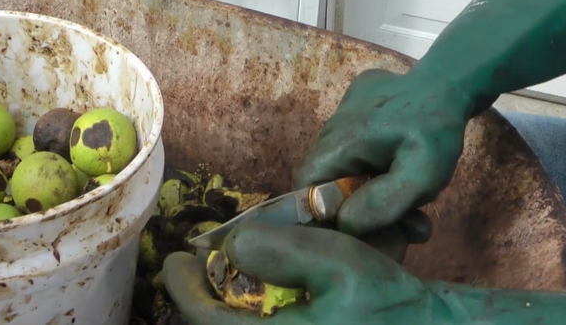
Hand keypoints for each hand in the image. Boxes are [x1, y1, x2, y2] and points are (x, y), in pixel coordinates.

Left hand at [162, 221, 433, 324]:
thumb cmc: (390, 304)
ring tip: (224, 277)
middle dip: (202, 298)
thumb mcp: (340, 263)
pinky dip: (250, 319)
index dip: (184, 286)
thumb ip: (283, 251)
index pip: (206, 320)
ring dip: (223, 309)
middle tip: (198, 266)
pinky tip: (261, 297)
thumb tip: (234, 247)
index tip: (175, 258)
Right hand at [293, 68, 470, 237]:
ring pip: (340, 168)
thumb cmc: (436, 130)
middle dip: (357, 207)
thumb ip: (384, 202)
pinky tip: (399, 166)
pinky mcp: (352, 109)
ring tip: (409, 196)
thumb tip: (345, 224)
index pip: (304, 188)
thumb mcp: (422, 174)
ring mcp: (339, 114)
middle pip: (324, 181)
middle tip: (402, 220)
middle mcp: (329, 127)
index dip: (324, 215)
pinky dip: (372, 166)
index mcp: (337, 142)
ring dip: (369, 189)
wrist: (450, 83)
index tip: (364, 228)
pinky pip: (351, 149)